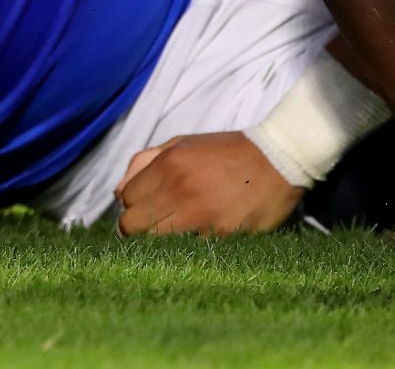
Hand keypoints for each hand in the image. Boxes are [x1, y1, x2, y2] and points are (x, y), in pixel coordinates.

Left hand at [114, 131, 303, 235]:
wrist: (278, 159)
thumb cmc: (225, 152)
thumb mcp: (181, 144)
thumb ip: (144, 163)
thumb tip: (117, 193)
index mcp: (167, 165)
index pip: (125, 199)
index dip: (130, 206)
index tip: (142, 209)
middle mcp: (178, 189)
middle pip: (133, 225)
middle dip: (135, 228)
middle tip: (149, 228)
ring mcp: (201, 215)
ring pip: (156, 241)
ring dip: (158, 241)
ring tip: (171, 235)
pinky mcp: (223, 236)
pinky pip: (189, 250)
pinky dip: (187, 249)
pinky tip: (195, 240)